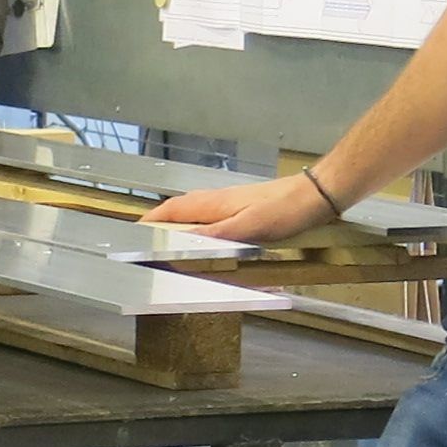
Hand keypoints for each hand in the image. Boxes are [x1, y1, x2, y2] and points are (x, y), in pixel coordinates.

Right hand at [145, 172, 337, 244]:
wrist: (315, 195)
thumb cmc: (284, 210)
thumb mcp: (250, 226)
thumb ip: (216, 234)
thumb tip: (182, 241)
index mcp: (210, 204)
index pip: (168, 212)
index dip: (148, 225)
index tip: (131, 240)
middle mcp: (213, 201)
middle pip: (176, 213)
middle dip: (157, 229)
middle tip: (146, 250)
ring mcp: (227, 203)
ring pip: (191, 217)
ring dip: (176, 230)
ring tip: (167, 251)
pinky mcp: (239, 209)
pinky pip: (207, 221)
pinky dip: (195, 232)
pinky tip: (202, 245)